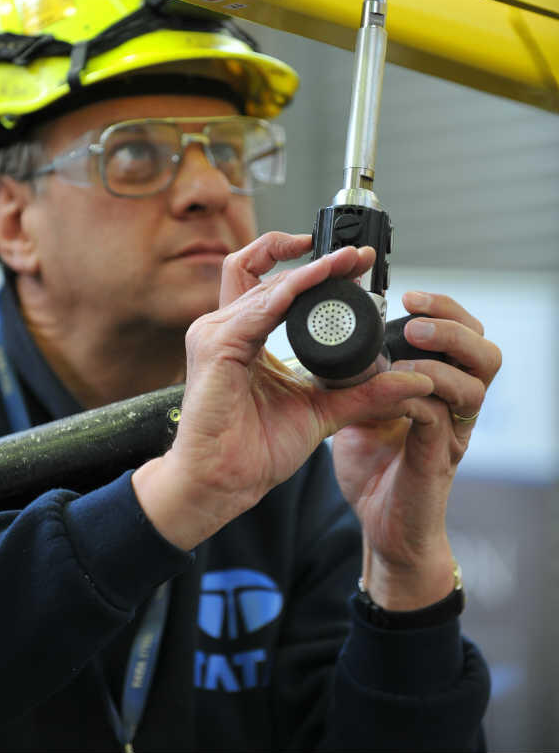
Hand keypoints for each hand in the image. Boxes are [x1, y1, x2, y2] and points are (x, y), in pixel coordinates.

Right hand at [133, 233, 433, 550]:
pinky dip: (291, 292)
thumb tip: (410, 381)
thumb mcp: (320, 412)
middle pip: (264, 270)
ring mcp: (214, 333)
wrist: (224, 483)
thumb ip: (361, 393)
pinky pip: (257, 308)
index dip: (310, 267)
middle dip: (312, 256)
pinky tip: (317, 282)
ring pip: (263, 282)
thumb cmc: (254, 451)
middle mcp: (223, 327)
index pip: (272, 284)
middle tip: (357, 255)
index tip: (354, 264)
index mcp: (242, 336)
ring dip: (309, 270)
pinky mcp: (214, 346)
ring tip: (346, 263)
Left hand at [332, 291, 501, 609]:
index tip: (408, 295)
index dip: (443, 309)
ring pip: (476, 383)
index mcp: (442, 387)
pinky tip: (394, 387)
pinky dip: (419, 395)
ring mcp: (453, 433)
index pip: (463, 334)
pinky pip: (441, 418)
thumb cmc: (374, 465)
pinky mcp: (438, 458)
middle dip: (452, 324)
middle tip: (414, 315)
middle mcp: (456, 406)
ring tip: (411, 342)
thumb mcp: (361, 406)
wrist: (380, 526)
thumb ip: (358, 374)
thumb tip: (334, 335)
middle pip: (486, 351)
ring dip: (442, 357)